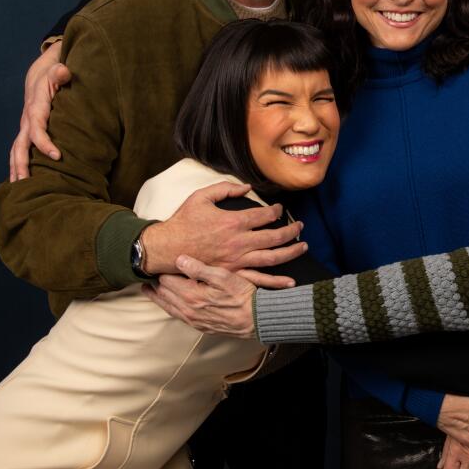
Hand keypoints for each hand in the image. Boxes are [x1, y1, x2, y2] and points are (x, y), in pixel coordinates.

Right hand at [9, 40, 70, 180]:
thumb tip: (63, 71)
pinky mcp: (26, 135)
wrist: (40, 77)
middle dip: (22, 165)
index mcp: (35, 109)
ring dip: (16, 171)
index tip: (57, 156)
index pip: (37, 129)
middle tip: (27, 184)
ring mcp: (24, 129)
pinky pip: (19, 153)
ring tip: (18, 192)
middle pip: (20, 147)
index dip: (44, 143)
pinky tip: (20, 185)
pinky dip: (17, 168)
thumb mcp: (57, 71)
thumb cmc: (54, 76)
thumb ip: (61, 72)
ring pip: (16, 153)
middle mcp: (27, 122)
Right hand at [140, 181, 305, 274]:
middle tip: (300, 226)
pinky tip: (290, 281)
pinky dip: (276, 281)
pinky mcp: (232, 274)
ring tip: (303, 246)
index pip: (264, 215)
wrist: (166, 248)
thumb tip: (247, 187)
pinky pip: (258, 279)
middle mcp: (239, 242)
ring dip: (291, 252)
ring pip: (272, 258)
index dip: (276, 211)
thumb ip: (225, 188)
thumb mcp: (201, 197)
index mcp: (233, 222)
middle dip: (291, 230)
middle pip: (274, 237)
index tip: (280, 209)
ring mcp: (237, 261)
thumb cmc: (183, 222)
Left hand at [142, 255, 260, 337]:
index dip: (160, 270)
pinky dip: (169, 308)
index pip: (166, 280)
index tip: (156, 262)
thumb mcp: (223, 276)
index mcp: (191, 295)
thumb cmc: (242, 295)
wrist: (256, 319)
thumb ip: (199, 268)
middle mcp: (188, 310)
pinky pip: (177, 316)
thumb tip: (179, 260)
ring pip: (167, 307)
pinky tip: (169, 304)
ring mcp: (193, 320)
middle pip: (163, 294)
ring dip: (157, 297)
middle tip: (147, 274)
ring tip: (147, 290)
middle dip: (154, 283)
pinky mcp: (200, 326)